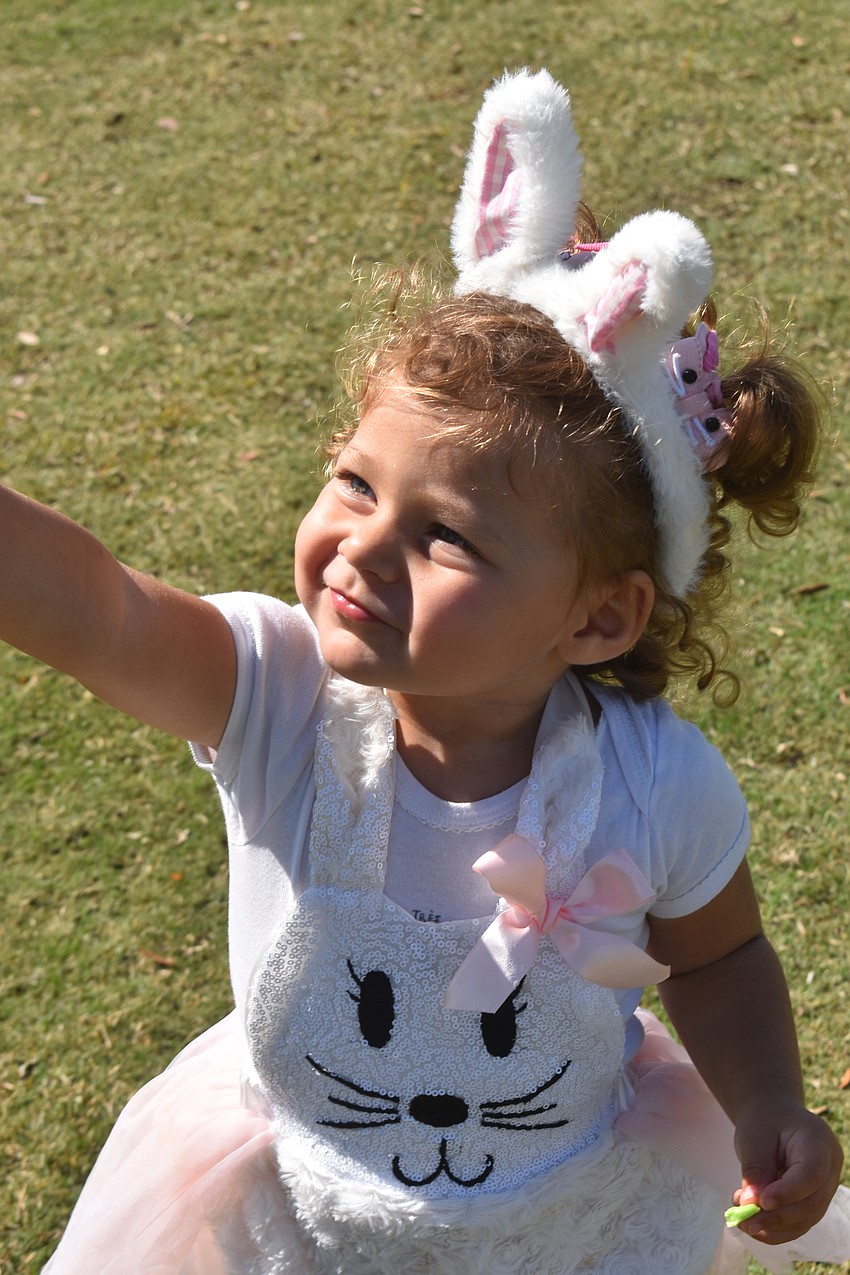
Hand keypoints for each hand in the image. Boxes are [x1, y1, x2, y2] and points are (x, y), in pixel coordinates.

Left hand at [732, 1099, 843, 1244]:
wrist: (773, 1117)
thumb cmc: (764, 1122)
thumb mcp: (754, 1137)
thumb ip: (755, 1169)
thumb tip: (750, 1204)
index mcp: (818, 1141)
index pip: (811, 1174)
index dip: (788, 1193)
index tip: (761, 1202)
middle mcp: (830, 1167)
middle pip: (811, 1202)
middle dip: (776, 1217)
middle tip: (745, 1221)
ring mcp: (825, 1187)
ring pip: (806, 1218)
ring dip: (773, 1227)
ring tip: (742, 1220)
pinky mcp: (814, 1202)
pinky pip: (800, 1223)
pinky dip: (776, 1230)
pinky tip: (753, 1225)